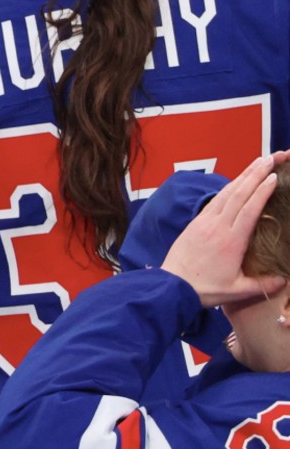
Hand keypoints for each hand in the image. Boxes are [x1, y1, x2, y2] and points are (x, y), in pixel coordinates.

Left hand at [163, 152, 289, 307]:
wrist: (169, 286)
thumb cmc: (204, 289)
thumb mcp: (236, 290)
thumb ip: (262, 284)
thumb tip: (284, 281)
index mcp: (231, 241)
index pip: (249, 210)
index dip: (262, 192)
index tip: (274, 176)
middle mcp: (217, 226)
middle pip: (238, 194)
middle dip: (255, 174)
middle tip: (271, 158)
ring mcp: (204, 222)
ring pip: (226, 194)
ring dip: (243, 176)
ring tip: (258, 162)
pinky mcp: (195, 223)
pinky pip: (215, 200)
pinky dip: (228, 187)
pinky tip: (238, 180)